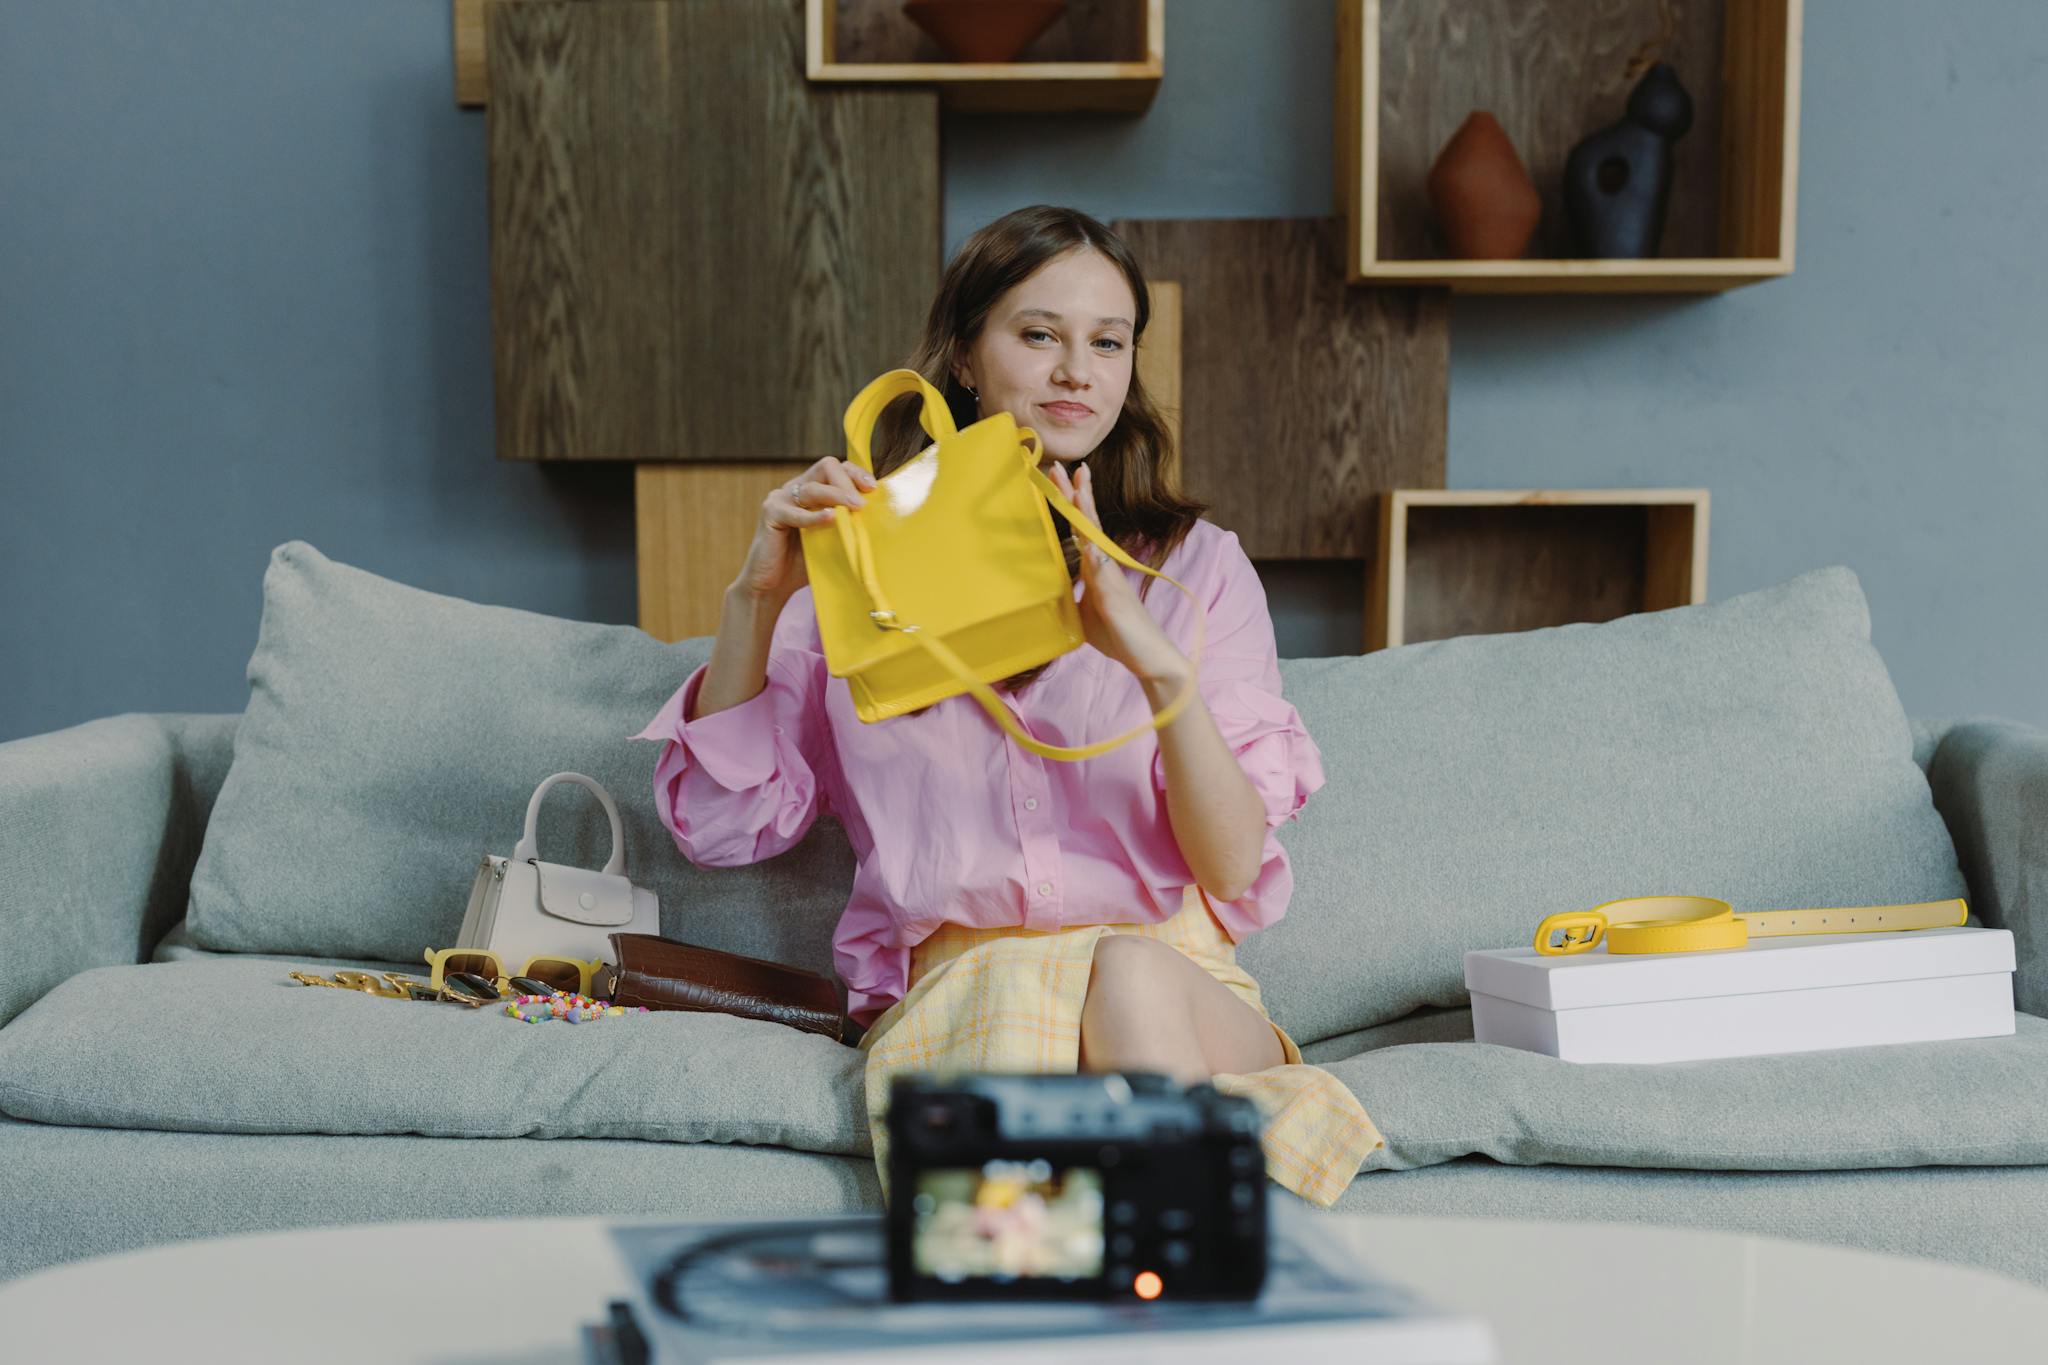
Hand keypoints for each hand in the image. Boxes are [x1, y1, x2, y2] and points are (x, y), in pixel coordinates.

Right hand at [732, 456, 875, 603]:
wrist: (772, 585)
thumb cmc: (804, 563)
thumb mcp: (832, 539)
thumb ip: (847, 524)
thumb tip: (880, 520)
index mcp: (812, 490)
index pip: (837, 468)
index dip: (856, 473)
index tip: (874, 488)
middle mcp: (796, 488)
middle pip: (826, 467)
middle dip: (848, 481)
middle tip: (863, 503)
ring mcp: (781, 498)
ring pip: (813, 487)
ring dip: (837, 495)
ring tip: (855, 508)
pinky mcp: (771, 513)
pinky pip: (795, 512)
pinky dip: (814, 516)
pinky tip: (830, 518)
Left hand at [1046, 461, 1189, 692]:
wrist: (1149, 658)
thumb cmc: (1120, 635)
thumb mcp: (1085, 614)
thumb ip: (1072, 596)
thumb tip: (1053, 589)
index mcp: (1097, 567)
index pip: (1080, 528)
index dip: (1070, 502)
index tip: (1058, 476)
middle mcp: (1106, 566)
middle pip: (1088, 522)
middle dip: (1075, 493)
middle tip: (1062, 464)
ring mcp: (1112, 579)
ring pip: (1096, 538)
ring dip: (1086, 512)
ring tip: (1078, 486)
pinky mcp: (1115, 598)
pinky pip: (1103, 572)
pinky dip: (1095, 554)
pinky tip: (1086, 539)